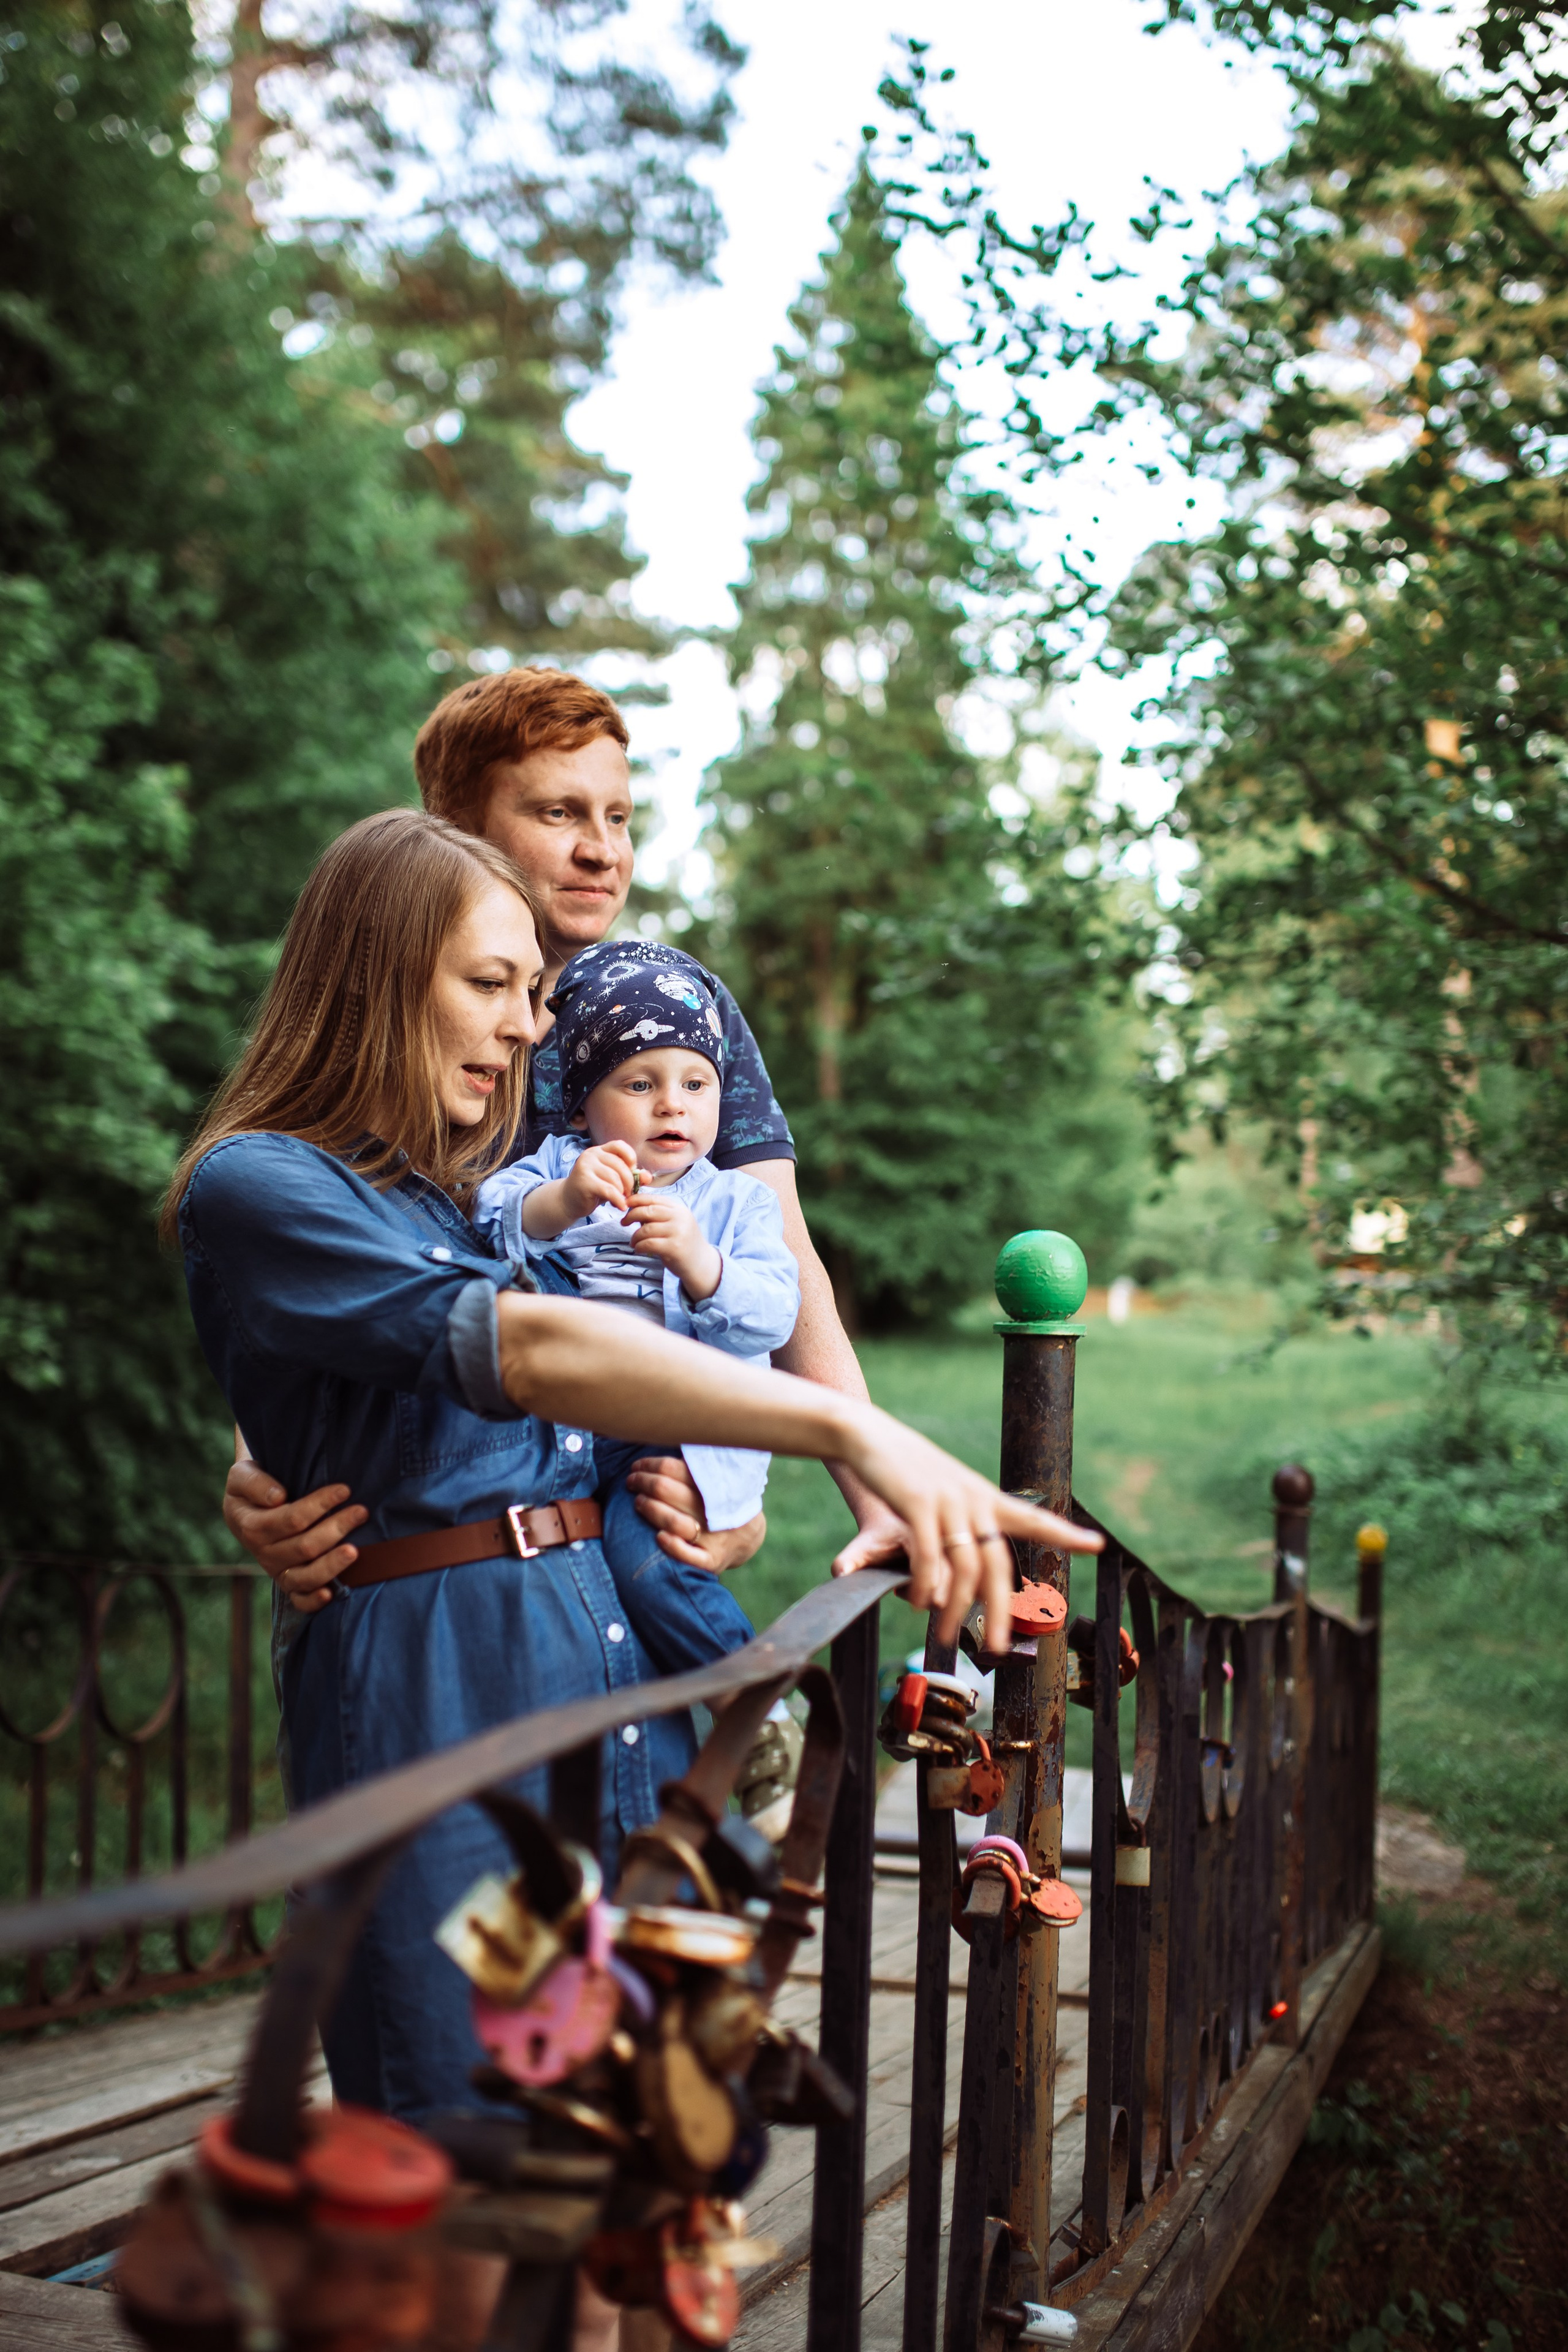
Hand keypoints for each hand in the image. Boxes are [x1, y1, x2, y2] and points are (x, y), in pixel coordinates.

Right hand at [222, 1458, 367, 1614]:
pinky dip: (313, 1601)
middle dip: (336, 1528)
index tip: (344, 1489)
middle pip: (304, 1547)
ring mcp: (277, 1571)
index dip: (319, 1505)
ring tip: (355, 1550)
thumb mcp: (242, 1475)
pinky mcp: (288, 1584)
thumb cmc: (252, 1487)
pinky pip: (299, 1600)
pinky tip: (331, 1594)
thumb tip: (278, 1498)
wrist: (248, 1507)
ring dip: (332, 1564)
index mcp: (252, 1526)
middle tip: (361, 1512)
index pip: (291, 1519)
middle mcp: (264, 1554)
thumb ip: (255, 1483)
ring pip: (305, 1577)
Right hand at [563, 1140, 639, 1221]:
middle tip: (629, 1194)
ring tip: (621, 1200)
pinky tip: (620, 1206)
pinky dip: (617, 1200)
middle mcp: (591, 1155)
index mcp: (599, 1150)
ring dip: (622, 1192)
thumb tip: (648, 1177)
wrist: (568, 1201)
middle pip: (620, 1165)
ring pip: (615, 1178)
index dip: (631, 1158)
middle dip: (629, 1182)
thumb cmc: (593, 1189)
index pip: (619, 1145)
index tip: (632, 1172)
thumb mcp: (613, 1180)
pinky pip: (608, 1190)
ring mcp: (585, 1167)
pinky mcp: (584, 1182)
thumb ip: (631, 1176)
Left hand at [620, 1192, 720, 1300]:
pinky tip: (639, 1249)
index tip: (625, 1204)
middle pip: (648, 1211)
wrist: (701, 1263)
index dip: (636, 1200)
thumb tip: (633, 1208)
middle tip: (623, 1222)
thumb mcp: (675, 1223)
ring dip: (635, 1236)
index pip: (653, 1199)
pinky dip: (639, 1246)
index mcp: (679, 1209)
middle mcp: (680, 1218)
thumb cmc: (683, 1242)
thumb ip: (659, 1215)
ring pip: (646, 1229)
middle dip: (631, 1215)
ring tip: (633, 1242)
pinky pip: (649, 1244)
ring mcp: (678, 1232)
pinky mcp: (674, 1247)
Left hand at [624, 1456, 765, 1571]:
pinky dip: (673, 1546)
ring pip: (673, 1521)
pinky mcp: (712, 1559)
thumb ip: (694, 1463)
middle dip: (643, 1483)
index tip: (637, 1466)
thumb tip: (663, 1437)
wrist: (747, 1536)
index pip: (672, 1468)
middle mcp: (712, 1508)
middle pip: (666, 1490)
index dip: (649, 1465)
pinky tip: (659, 1536)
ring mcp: (713, 1535)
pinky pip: (690, 1556)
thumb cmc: (720, 1500)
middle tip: (632, 1481)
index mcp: (713, 1483)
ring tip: (638, 1502)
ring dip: (649, 1509)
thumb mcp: (717, 1476)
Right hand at [839, 1408, 1101, 1651]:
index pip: (1033, 1517)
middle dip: (1000, 1610)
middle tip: (996, 1646)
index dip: (1065, 1534)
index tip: (1098, 1545)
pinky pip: (930, 1557)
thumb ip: (962, 1520)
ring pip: (966, 1567)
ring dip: (956, 1608)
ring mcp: (949, 1501)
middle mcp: (974, 1499)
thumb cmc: (906, 1469)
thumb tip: (971, 1558)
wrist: (870, 1436)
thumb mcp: (945, 1490)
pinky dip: (926, 1586)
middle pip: (998, 1564)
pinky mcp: (918, 1503)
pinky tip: (917, 1602)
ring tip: (945, 1634)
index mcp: (985, 1496)